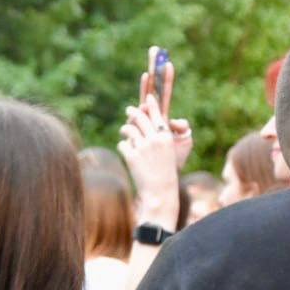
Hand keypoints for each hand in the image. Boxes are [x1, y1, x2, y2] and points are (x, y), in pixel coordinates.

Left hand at [118, 95, 179, 229]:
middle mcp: (154, 139)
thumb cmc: (164, 172)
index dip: (151, 105)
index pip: (157, 115)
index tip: (147, 97)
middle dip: (133, 112)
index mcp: (166, 137)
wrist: (160, 192)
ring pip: (128, 130)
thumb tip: (145, 124)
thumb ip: (157, 136)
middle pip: (140, 118)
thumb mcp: (166, 151)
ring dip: (125, 130)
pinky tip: (127, 153)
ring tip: (125, 132)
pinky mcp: (131, 156)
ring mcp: (142, 147)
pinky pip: (122, 145)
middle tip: (129, 109)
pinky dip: (124, 148)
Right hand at [139, 50, 192, 168]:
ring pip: (140, 105)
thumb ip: (181, 128)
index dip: (166, 77)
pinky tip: (137, 125)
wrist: (161, 176)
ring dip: (143, 96)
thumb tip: (177, 121)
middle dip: (153, 69)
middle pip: (150, 88)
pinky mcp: (134, 132)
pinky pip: (134, 122)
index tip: (168, 61)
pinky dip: (135, 122)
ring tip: (143, 84)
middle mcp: (150, 116)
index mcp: (162, 115)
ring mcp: (141, 123)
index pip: (164, 92)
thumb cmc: (174, 160)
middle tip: (154, 49)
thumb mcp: (183, 141)